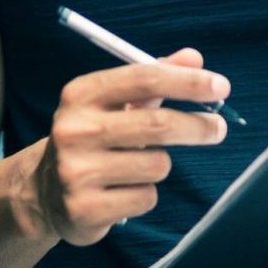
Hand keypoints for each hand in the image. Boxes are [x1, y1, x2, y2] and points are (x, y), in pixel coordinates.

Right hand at [33, 48, 229, 245]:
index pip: (145, 78)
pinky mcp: (84, 209)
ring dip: (161, 165)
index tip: (222, 87)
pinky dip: (145, 194)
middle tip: (219, 128)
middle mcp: (73, 130)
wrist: (45, 192)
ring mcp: (75, 172)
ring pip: (157, 165)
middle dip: (197, 126)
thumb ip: (154, 77)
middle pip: (157, 124)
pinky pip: (145, 198)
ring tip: (138, 166)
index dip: (188, 82)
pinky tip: (123, 191)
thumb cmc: (94, 138)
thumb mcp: (116, 103)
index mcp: (81, 94)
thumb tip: (194, 57)